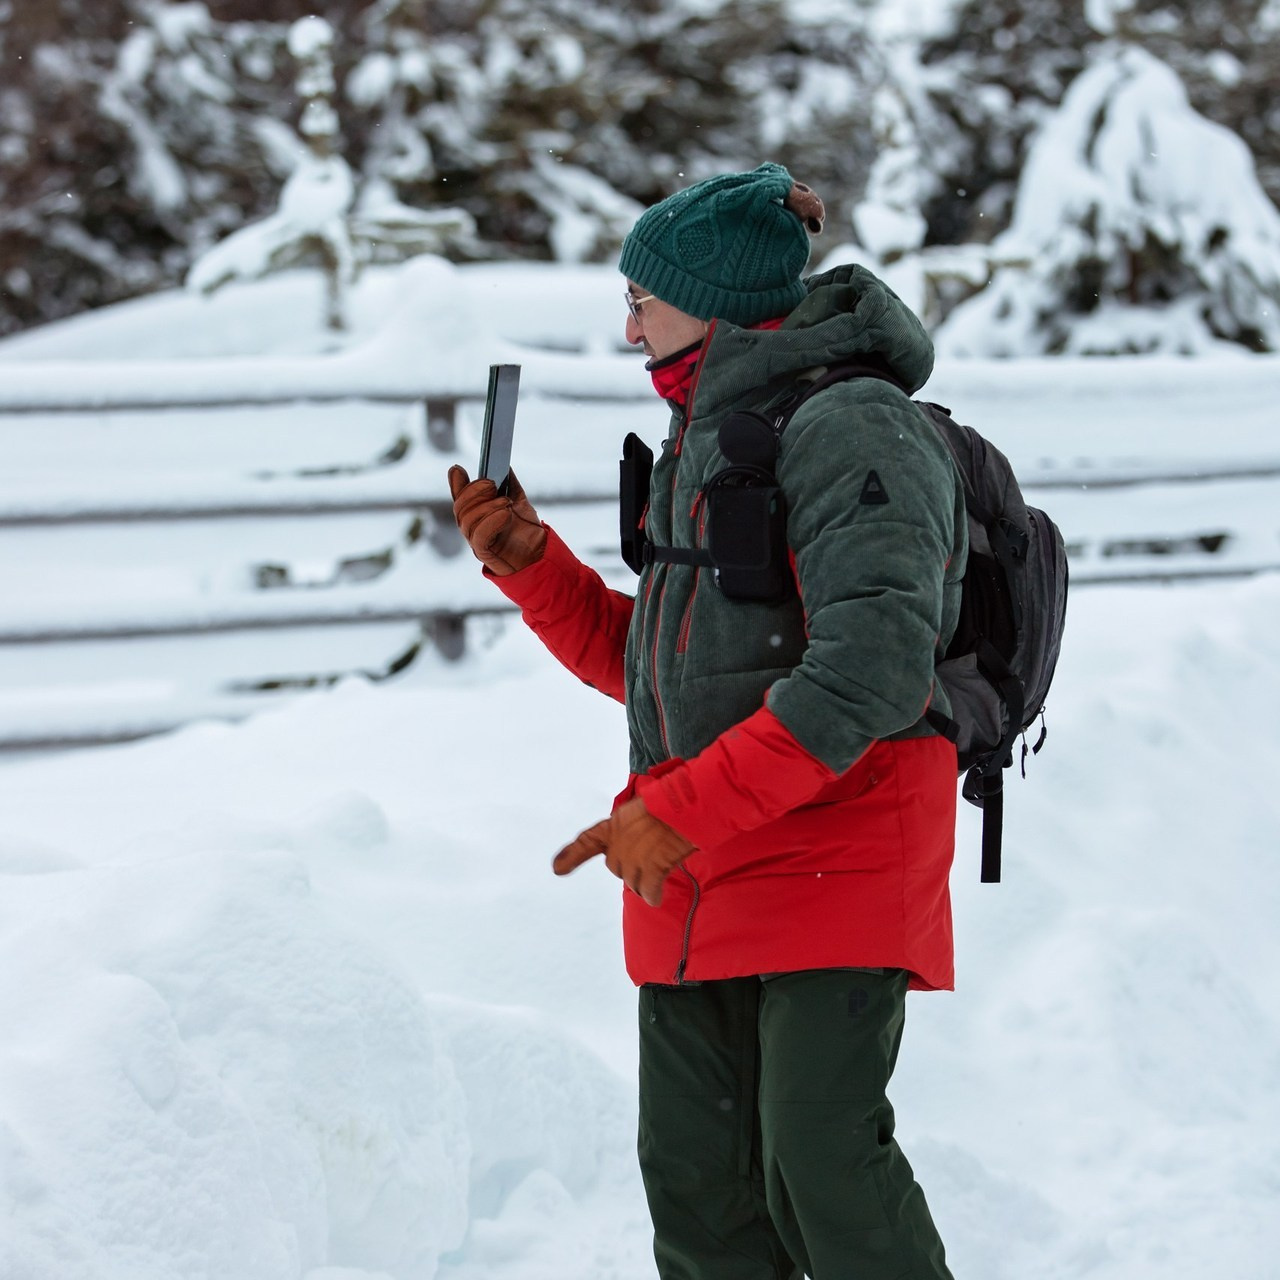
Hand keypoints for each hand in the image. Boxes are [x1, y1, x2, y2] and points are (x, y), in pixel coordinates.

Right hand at [448, 465, 545, 575]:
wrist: (539, 554)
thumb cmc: (526, 530)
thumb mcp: (518, 501)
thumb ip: (509, 484)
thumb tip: (503, 465)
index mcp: (476, 513)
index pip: (459, 497)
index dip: (455, 484)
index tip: (458, 469)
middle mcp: (471, 526)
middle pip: (460, 508)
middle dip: (474, 492)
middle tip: (492, 484)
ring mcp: (475, 541)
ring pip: (467, 521)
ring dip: (487, 507)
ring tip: (506, 502)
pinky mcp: (483, 553)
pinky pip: (478, 536)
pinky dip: (491, 521)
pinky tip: (506, 514)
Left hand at [553, 797, 694, 906]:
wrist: (687, 805)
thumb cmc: (672, 803)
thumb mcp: (644, 809)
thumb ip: (634, 830)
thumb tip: (640, 850)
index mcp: (615, 824)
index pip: (588, 841)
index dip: (571, 856)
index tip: (557, 869)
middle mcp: (619, 842)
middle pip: (617, 869)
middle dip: (632, 868)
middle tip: (652, 858)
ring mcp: (633, 857)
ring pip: (633, 883)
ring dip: (645, 882)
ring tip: (663, 867)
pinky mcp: (651, 868)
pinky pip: (649, 892)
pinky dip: (653, 895)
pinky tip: (657, 896)